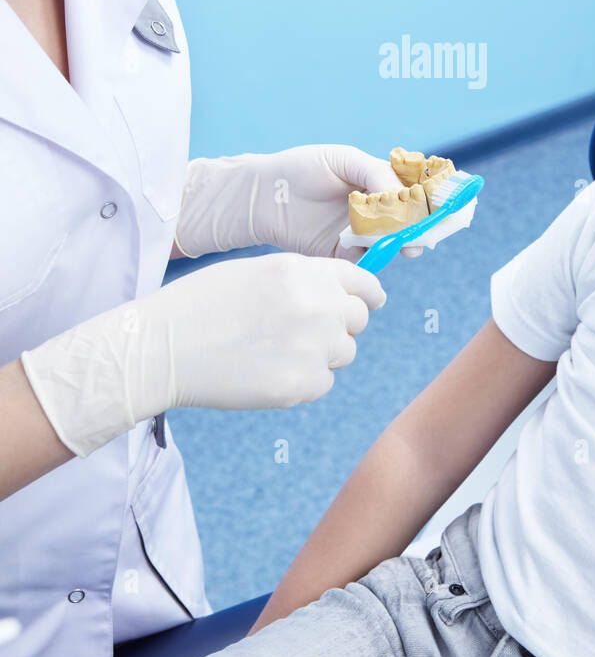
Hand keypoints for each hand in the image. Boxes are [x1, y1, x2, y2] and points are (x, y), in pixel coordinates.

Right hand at [20, 253, 386, 458]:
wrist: (163, 348)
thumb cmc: (202, 305)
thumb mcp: (257, 271)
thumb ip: (304, 280)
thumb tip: (341, 296)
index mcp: (303, 272)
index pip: (363, 282)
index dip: (367, 294)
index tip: (370, 302)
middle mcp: (316, 306)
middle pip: (358, 319)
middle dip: (339, 324)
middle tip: (303, 331)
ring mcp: (312, 347)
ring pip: (343, 353)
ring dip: (321, 354)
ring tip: (274, 350)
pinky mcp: (301, 385)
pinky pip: (322, 383)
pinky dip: (303, 381)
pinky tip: (266, 371)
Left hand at [174, 145, 423, 261]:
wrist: (264, 194)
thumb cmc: (302, 168)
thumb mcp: (343, 159)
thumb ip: (375, 173)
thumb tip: (402, 194)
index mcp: (377, 184)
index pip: (410, 192)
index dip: (426, 199)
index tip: (438, 205)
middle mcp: (372, 210)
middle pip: (405, 221)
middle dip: (417, 228)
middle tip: (422, 233)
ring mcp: (358, 233)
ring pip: (388, 241)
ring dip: (399, 244)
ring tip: (404, 244)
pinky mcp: (341, 254)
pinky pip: (364, 260)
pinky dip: (373, 258)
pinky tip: (375, 251)